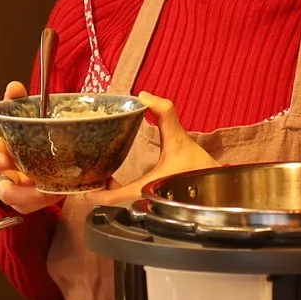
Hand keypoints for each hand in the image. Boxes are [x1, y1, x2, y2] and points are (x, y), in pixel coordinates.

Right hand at [0, 81, 57, 215]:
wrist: (26, 154)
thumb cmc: (15, 138)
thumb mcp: (14, 119)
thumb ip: (13, 103)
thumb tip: (15, 86)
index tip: (6, 159)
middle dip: (16, 190)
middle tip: (35, 183)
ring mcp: (10, 191)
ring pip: (16, 203)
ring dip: (33, 198)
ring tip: (51, 189)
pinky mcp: (23, 202)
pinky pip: (30, 208)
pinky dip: (43, 202)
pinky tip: (57, 192)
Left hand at [90, 92, 215, 204]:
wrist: (216, 183)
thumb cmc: (198, 166)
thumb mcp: (179, 136)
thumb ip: (165, 112)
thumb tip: (143, 96)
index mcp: (149, 187)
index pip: (115, 197)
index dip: (96, 195)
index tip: (84, 190)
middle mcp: (146, 199)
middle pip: (114, 201)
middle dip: (100, 189)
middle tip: (89, 174)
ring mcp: (149, 204)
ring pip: (121, 202)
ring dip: (110, 190)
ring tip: (100, 174)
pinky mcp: (153, 202)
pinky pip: (130, 199)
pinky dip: (120, 190)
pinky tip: (118, 177)